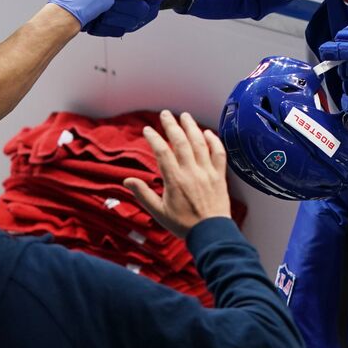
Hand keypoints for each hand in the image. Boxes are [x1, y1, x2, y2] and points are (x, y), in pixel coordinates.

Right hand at [124, 111, 230, 238]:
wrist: (211, 233)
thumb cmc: (184, 225)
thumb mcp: (159, 213)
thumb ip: (143, 194)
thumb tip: (127, 180)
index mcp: (175, 180)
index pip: (162, 152)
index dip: (154, 138)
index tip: (147, 130)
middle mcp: (191, 172)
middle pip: (180, 142)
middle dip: (171, 126)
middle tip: (165, 114)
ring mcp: (207, 172)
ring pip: (199, 143)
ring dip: (191, 127)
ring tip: (185, 116)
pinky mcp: (220, 175)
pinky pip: (218, 153)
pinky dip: (214, 141)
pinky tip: (207, 133)